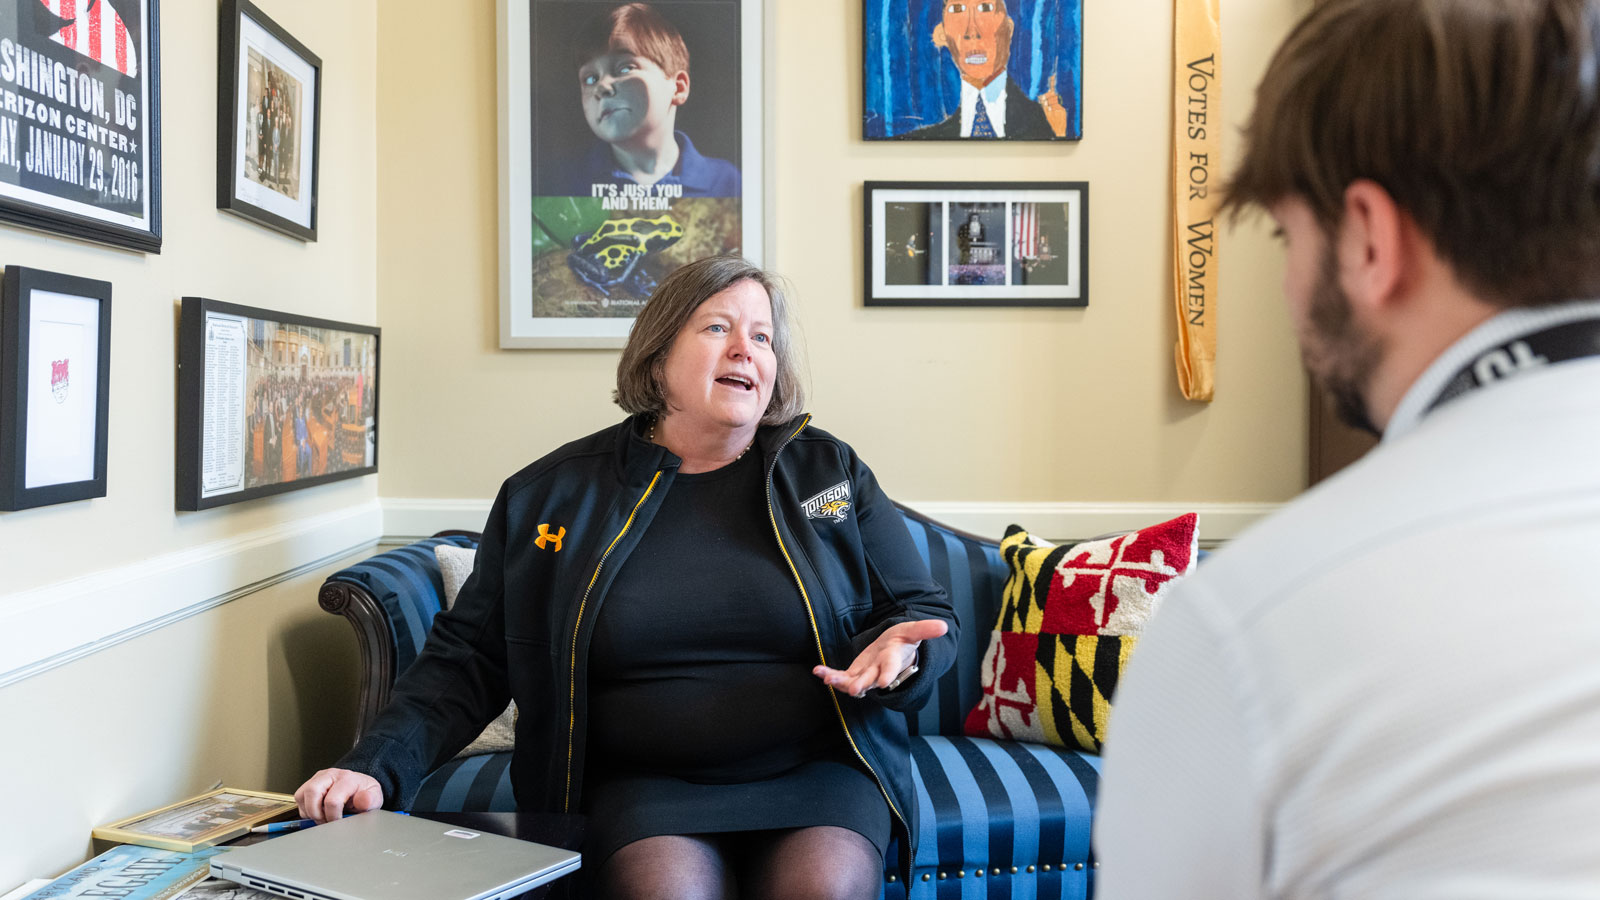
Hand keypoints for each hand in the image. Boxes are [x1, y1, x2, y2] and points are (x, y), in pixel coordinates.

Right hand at [294, 768, 383, 822]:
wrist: (360, 788)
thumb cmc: (365, 794)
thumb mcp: (374, 798)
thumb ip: (370, 800)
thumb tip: (363, 801)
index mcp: (347, 779)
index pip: (332, 800)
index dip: (332, 817)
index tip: (338, 822)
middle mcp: (330, 775)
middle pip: (312, 792)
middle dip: (316, 813)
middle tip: (326, 821)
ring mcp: (318, 778)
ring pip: (302, 795)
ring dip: (309, 811)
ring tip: (323, 816)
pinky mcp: (309, 783)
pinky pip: (299, 798)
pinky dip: (305, 809)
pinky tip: (318, 812)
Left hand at [813, 618, 947, 697]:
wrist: (894, 653)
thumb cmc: (904, 641)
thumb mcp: (914, 631)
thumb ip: (925, 629)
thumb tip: (943, 626)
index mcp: (894, 660)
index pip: (893, 669)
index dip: (889, 675)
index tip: (886, 682)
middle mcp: (879, 672)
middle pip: (871, 680)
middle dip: (862, 684)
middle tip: (854, 689)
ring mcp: (866, 675)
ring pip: (853, 682)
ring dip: (840, 682)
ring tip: (827, 677)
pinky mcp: (855, 674)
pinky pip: (841, 677)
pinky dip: (829, 675)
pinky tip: (818, 671)